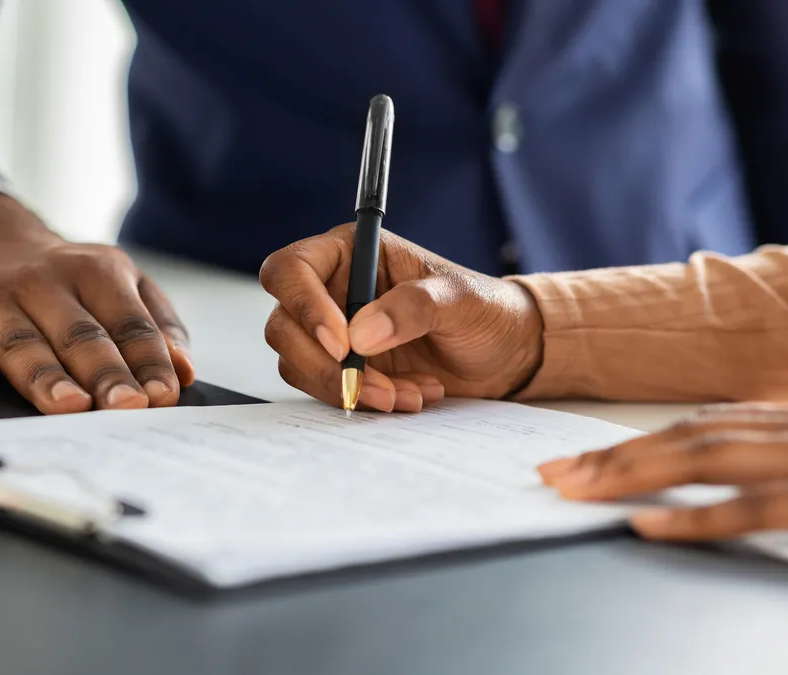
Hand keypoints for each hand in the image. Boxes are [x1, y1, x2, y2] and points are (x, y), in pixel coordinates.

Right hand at [0, 190, 194, 413]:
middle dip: (103, 371)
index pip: (127, 321)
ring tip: (69, 406)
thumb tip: (184, 369)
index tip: (163, 395)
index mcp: (93, 271)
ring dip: (44, 375)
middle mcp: (38, 281)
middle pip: (77, 333)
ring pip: (18, 341)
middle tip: (125, 407)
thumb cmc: (59, 281)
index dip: (147, 358)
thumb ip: (155, 323)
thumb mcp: (115, 283)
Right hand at [259, 223, 543, 412]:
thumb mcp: (459, 300)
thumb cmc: (484, 310)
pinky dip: (363, 401)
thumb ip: (413, 307)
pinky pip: (327, 389)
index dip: (303, 305)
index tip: (342, 343)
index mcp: (350, 252)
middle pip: (284, 325)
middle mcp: (331, 290)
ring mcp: (333, 332)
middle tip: (375, 385)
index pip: (291, 270)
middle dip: (326, 364)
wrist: (504, 353)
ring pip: (299, 364)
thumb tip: (361, 334)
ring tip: (407, 393)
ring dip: (350, 388)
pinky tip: (409, 395)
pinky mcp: (343, 369)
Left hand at [538, 400, 787, 542]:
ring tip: (574, 489)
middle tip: (550, 474)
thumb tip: (725, 490)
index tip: (579, 457)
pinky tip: (649, 526)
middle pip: (684, 437)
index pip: (697, 426)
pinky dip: (695, 518)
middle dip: (611, 456)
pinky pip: (755, 508)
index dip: (633, 440)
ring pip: (703, 460)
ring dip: (630, 474)